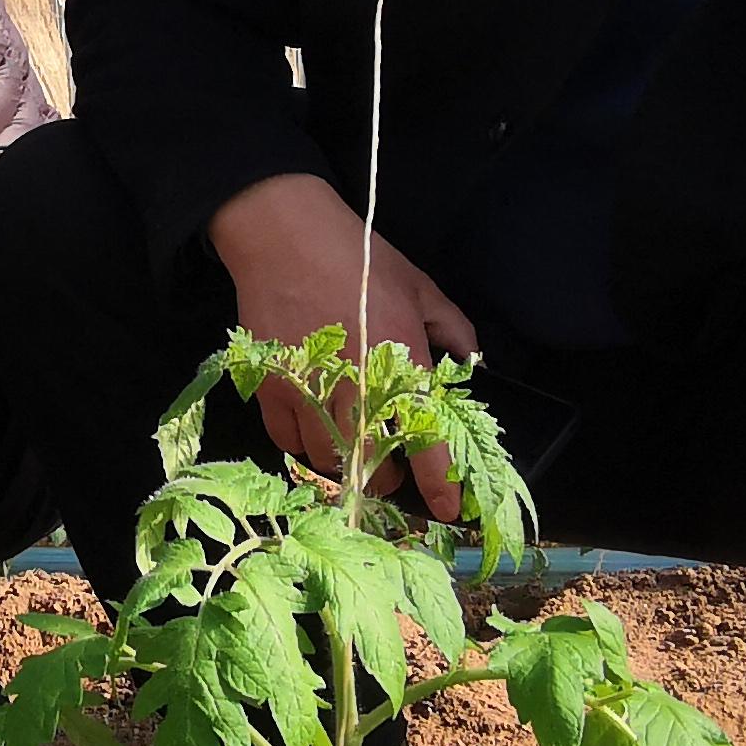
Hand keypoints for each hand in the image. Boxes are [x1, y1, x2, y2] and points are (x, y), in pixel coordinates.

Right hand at [205, 170, 482, 524]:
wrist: (285, 235)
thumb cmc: (358, 256)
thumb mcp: (419, 286)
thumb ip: (453, 329)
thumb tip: (472, 363)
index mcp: (400, 359)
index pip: (425, 440)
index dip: (439, 484)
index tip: (448, 510)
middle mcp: (356, 382)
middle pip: (370, 463)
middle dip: (385, 481)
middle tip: (391, 475)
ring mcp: (310, 388)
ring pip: (328, 458)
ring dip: (344, 465)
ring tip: (352, 455)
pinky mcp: (273, 386)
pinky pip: (288, 440)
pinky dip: (303, 446)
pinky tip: (315, 433)